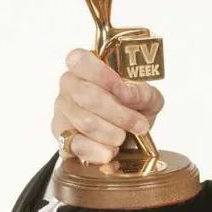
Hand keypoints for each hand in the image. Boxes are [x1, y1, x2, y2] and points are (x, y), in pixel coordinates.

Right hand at [51, 48, 163, 163]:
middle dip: (119, 114)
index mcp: (86, 66)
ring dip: (113, 133)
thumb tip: (126, 92)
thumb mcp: (148, 97)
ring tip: (126, 137)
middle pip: (87, 96)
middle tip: (139, 125)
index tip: (122, 89)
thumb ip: (142, 91)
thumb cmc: (135, 108)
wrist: (131, 137)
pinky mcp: (62, 138)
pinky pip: (77, 145)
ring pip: (85, 122)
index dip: (102, 74)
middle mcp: (69, 85)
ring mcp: (62, 111)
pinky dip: (99, 151)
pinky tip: (111, 151)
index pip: (80, 60)